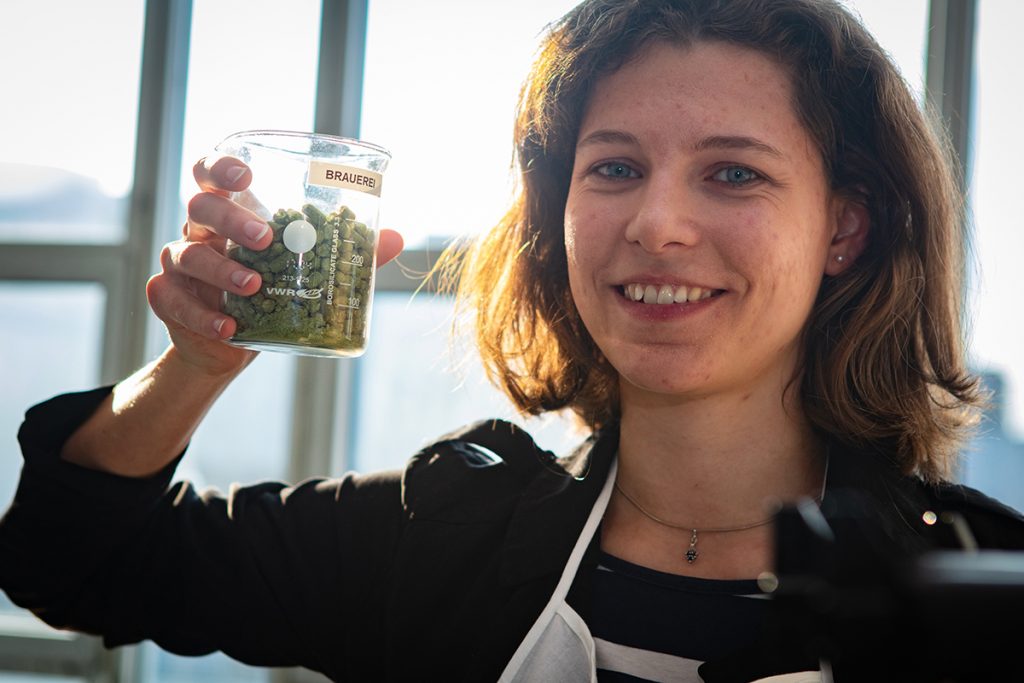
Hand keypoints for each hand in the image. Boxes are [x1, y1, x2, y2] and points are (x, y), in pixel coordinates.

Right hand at [146, 155, 403, 376]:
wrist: (230, 345)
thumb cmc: (271, 292)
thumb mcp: (307, 272)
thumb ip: (348, 253)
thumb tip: (397, 237)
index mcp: (231, 211)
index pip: (212, 173)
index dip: (222, 165)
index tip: (245, 174)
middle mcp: (200, 230)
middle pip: (200, 207)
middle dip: (231, 218)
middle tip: (265, 238)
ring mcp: (179, 264)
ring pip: (186, 253)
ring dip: (221, 270)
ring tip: (254, 287)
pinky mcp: (169, 299)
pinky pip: (173, 300)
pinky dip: (202, 316)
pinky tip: (229, 328)